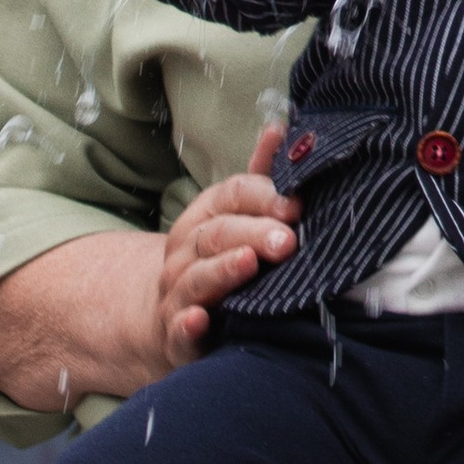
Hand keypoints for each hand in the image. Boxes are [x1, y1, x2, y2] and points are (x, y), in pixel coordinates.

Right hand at [148, 118, 302, 368]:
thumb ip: (260, 179)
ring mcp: (177, 292)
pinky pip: (179, 328)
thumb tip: (280, 127)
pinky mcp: (177, 336)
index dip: (264, 197)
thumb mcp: (234, 217)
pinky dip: (189, 324)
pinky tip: (201, 319)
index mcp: (205, 216)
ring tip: (250, 263)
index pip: (231, 195)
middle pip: (217, 234)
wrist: (166, 318)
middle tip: (288, 241)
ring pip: (197, 277)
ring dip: (224, 270)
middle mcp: (185, 251)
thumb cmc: (215, 259)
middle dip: (254, 234)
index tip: (297, 205)